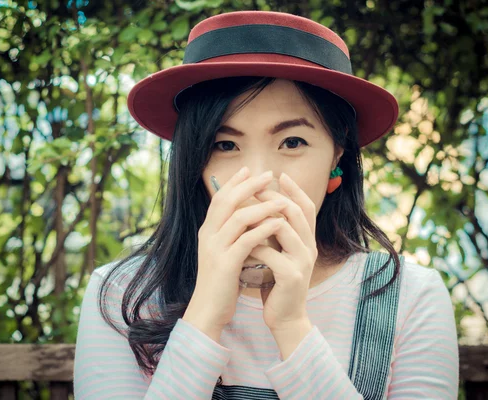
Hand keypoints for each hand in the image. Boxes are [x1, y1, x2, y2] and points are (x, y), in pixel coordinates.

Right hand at [184, 167, 289, 338]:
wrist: (208, 310)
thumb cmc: (220, 283)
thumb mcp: (222, 253)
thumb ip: (230, 235)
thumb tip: (244, 218)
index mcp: (207, 231)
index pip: (219, 199)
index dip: (234, 183)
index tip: (250, 170)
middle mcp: (208, 236)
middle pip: (226, 201)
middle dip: (248, 186)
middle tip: (267, 175)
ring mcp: (215, 249)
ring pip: (238, 218)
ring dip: (261, 206)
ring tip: (281, 199)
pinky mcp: (225, 264)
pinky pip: (246, 240)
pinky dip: (263, 230)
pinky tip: (278, 224)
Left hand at [250, 172, 317, 331]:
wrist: (285, 318)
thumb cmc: (277, 282)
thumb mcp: (280, 253)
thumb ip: (276, 233)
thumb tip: (260, 205)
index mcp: (308, 240)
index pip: (306, 207)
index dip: (295, 189)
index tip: (279, 174)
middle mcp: (310, 248)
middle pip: (295, 211)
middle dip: (273, 197)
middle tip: (254, 189)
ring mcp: (302, 262)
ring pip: (283, 228)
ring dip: (261, 218)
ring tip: (243, 212)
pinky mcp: (291, 277)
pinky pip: (270, 253)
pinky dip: (254, 245)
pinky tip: (241, 242)